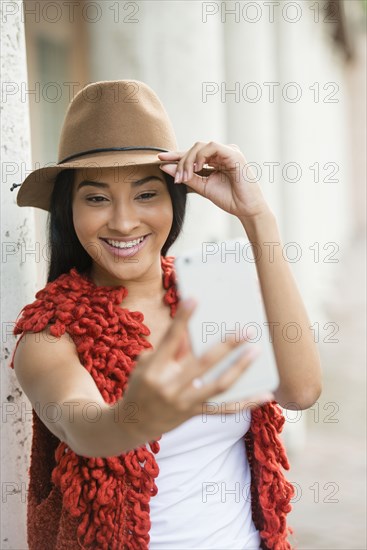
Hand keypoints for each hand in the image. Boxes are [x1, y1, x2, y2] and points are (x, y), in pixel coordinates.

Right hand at [120, 298, 273, 444]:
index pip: (170, 340)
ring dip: (239, 368)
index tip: (194, 299)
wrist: (132, 423)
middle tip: (245, 330)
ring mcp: (184, 403)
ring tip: (256, 351)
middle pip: (202, 363)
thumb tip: (193, 331)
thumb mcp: (146, 364)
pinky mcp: (194, 414)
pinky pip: (224, 410)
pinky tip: (265, 394)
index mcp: (154, 369)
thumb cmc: (141, 384)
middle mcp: (170, 387)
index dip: (182, 319)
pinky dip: (246, 403)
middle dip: (226, 346)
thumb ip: (170, 348)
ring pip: (218, 386)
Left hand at [158, 141, 271, 219]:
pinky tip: (196, 168)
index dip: (176, 156)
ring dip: (189, 160)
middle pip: (195, 148)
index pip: (193, 154)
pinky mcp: (233, 154)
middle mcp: (222, 153)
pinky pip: (212, 147)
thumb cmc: (229, 199)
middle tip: (176, 177)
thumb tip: (165, 167)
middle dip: (181, 161)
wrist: (246, 209)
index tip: (160, 159)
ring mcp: (229, 151)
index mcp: (216, 160)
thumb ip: (187, 177)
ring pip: (201, 146)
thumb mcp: (203, 187)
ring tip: (184, 176)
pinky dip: (201, 156)